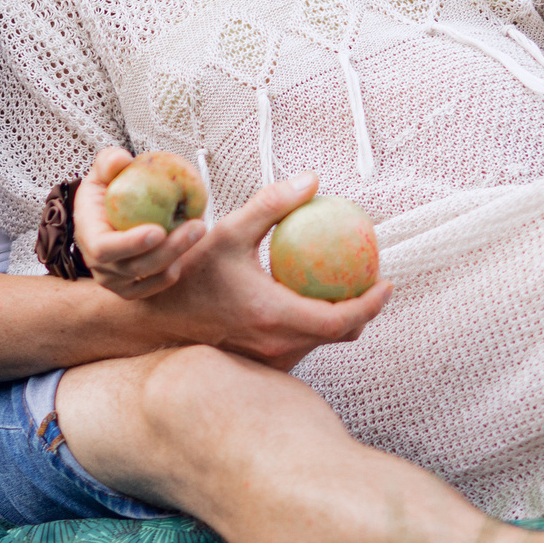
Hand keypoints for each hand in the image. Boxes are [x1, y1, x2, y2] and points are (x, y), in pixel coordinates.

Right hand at [73, 146, 212, 298]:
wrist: (110, 213)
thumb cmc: (109, 188)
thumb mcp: (105, 169)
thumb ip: (110, 161)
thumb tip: (121, 160)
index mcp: (88, 235)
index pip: (104, 248)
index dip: (130, 244)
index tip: (159, 230)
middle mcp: (98, 264)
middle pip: (133, 267)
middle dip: (168, 250)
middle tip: (196, 225)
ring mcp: (114, 280)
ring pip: (148, 278)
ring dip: (177, 256)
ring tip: (199, 229)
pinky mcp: (131, 288)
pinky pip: (155, 287)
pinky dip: (172, 272)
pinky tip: (188, 250)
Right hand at [139, 172, 390, 370]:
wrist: (156, 319)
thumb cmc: (189, 272)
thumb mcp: (229, 230)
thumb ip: (272, 204)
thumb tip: (312, 180)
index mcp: (274, 314)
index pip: (340, 320)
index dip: (371, 305)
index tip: (387, 283)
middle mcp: (276, 344)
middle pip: (339, 335)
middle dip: (364, 311)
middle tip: (370, 280)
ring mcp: (269, 358)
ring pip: (321, 343)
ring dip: (339, 320)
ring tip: (343, 287)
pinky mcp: (261, 363)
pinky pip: (302, 347)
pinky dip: (314, 327)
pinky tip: (308, 300)